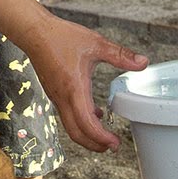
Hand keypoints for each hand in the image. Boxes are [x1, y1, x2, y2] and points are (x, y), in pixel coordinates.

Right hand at [33, 16, 146, 150]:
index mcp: (74, 88)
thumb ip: (120, 55)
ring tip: (105, 135)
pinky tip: (94, 112)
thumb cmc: (61, 36)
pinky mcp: (54, 93)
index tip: (115, 142)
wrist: (33, 32)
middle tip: (111, 147)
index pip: (87, 124)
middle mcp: (63, 97)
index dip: (101, 138)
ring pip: (70, 126)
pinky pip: (67, 115)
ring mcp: (56, 97)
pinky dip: (81, 121)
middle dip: (94, 145)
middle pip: (76, 133)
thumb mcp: (96, 43)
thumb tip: (143, 62)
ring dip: (88, 134)